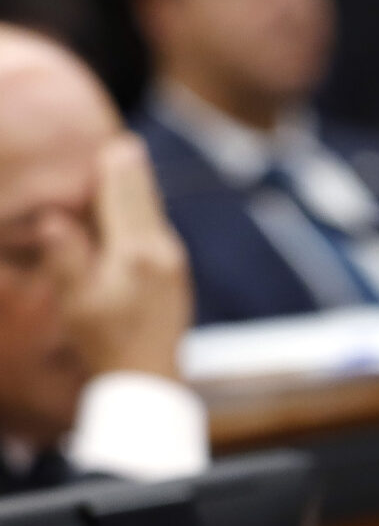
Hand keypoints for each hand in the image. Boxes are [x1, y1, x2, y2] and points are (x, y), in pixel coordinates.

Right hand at [41, 134, 189, 381]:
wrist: (149, 381)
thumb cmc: (106, 342)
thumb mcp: (75, 299)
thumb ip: (65, 254)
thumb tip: (53, 216)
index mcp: (136, 252)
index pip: (124, 199)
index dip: (116, 170)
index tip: (115, 144)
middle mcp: (163, 254)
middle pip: (146, 202)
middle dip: (132, 174)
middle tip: (126, 145)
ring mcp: (175, 267)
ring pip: (156, 219)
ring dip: (140, 195)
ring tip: (130, 168)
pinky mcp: (177, 280)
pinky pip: (160, 236)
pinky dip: (146, 218)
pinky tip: (137, 216)